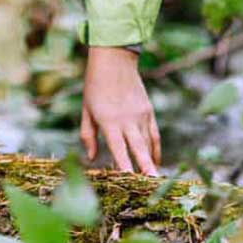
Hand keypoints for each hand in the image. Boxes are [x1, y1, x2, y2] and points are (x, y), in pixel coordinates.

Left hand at [80, 46, 160, 174]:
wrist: (114, 59)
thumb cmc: (95, 86)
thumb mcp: (86, 110)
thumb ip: (88, 136)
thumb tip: (92, 158)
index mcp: (109, 121)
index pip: (119, 148)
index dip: (125, 166)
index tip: (130, 181)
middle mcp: (127, 120)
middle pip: (139, 148)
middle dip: (146, 167)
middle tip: (153, 183)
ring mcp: (140, 115)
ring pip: (149, 143)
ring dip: (151, 161)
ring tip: (154, 179)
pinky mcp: (148, 111)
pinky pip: (154, 134)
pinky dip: (155, 149)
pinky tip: (155, 161)